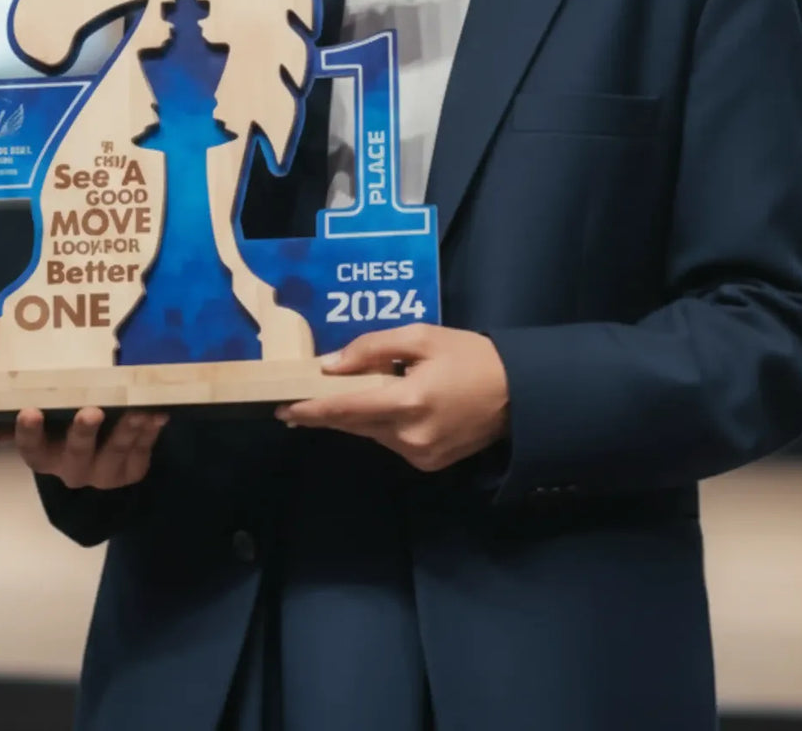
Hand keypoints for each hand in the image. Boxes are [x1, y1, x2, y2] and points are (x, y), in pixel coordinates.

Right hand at [0, 407, 167, 488]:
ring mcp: (108, 471)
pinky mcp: (136, 467)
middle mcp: (75, 468)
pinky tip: (159, 413)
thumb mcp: (36, 440)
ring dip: (129, 428)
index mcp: (47, 458)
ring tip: (138, 408)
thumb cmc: (62, 444)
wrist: (102, 485)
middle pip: (79, 451)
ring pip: (118, 448)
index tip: (28, 411)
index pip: (33, 450)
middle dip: (84, 432)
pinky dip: (153, 431)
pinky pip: (146, 449)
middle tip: (91, 410)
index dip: (29, 434)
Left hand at [275, 325, 508, 471]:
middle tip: (299, 402)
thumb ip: (373, 348)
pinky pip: (392, 441)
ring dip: (357, 416)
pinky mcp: (429, 463)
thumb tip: (330, 366)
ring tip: (348, 396)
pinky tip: (387, 406)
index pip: (346, 410)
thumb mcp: (422, 337)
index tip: (283, 408)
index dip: (311, 410)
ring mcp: (419, 455)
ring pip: (372, 434)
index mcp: (407, 402)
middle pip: (354, 425)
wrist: (519, 392)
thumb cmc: (470, 356)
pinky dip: (382, 425)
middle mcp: (409, 436)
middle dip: (327, 413)